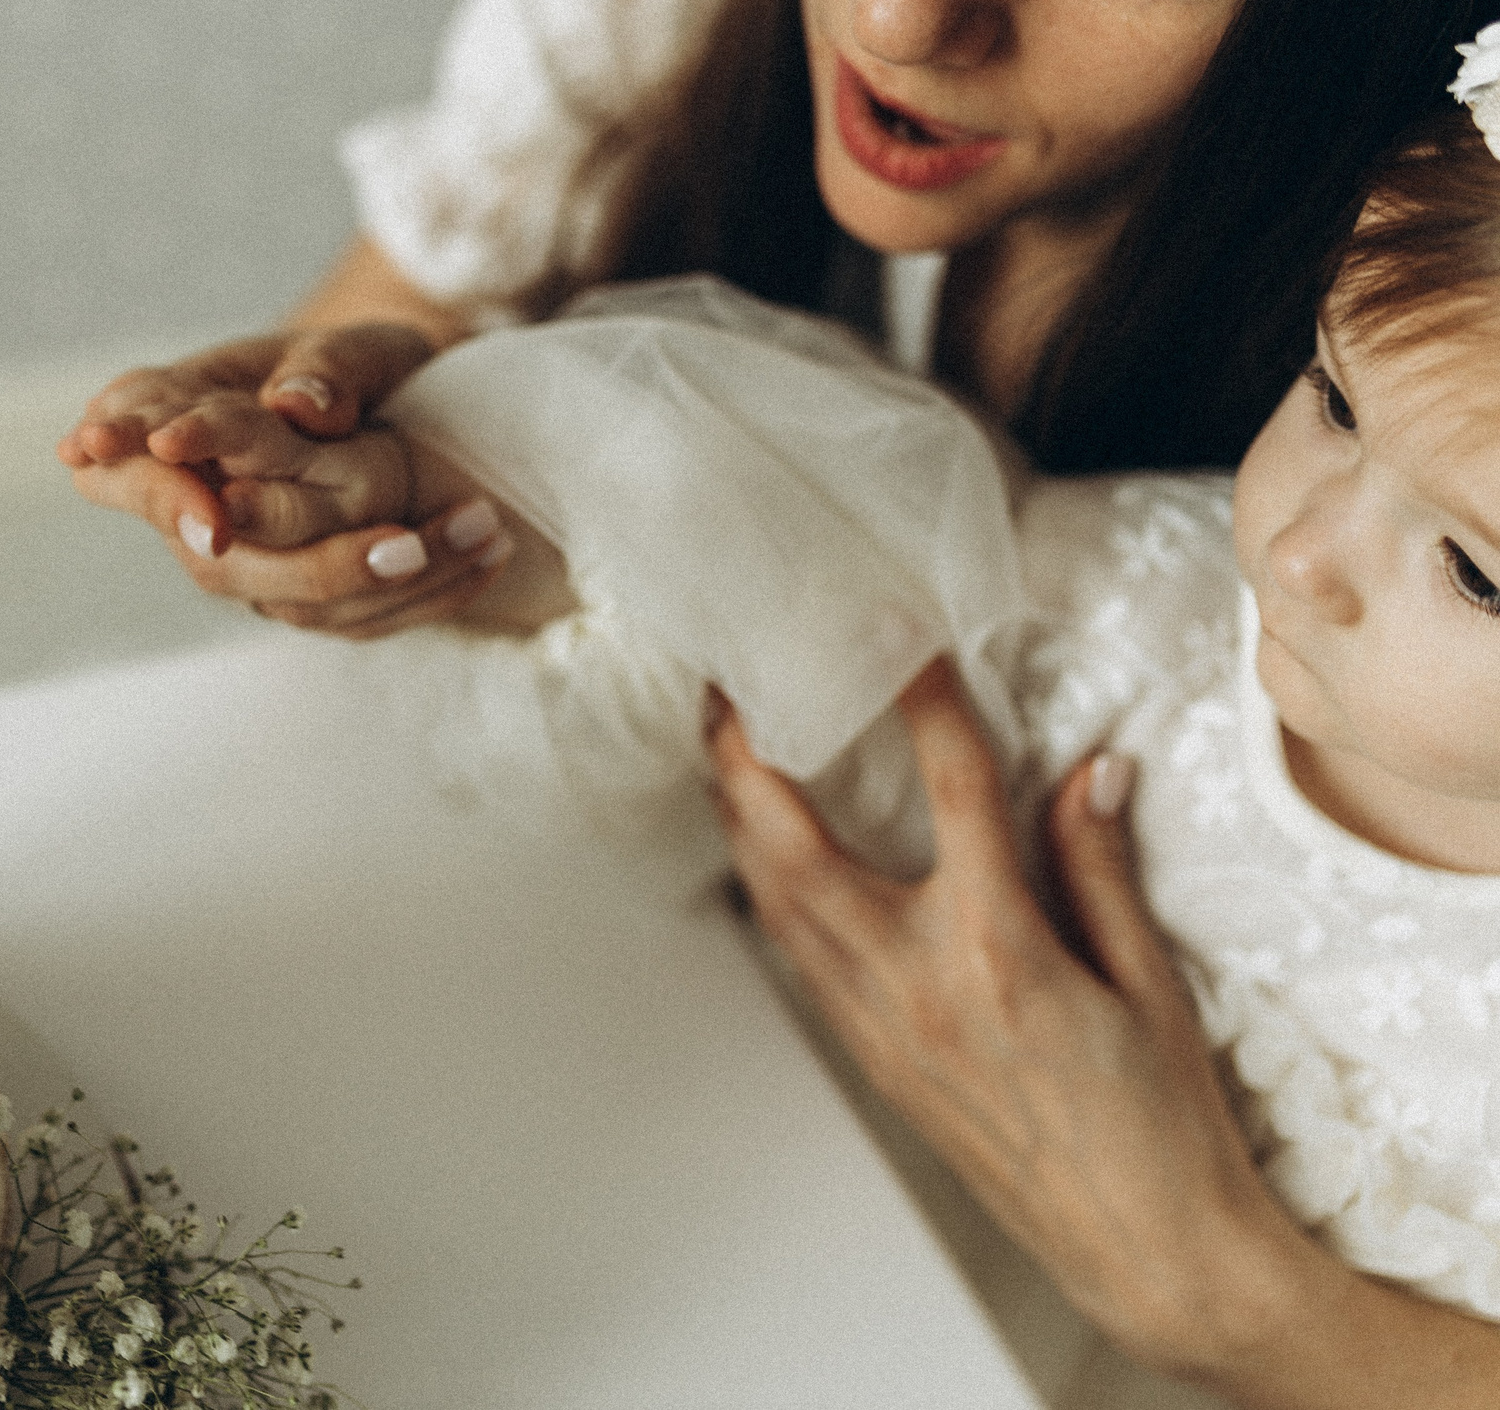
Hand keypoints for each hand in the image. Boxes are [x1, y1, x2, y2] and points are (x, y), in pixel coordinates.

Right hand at [60, 325, 514, 636]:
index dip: (164, 495)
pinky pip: (349, 619)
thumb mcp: (351, 344)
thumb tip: (298, 405)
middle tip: (408, 547)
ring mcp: (246, 561)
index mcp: (177, 428)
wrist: (379, 407)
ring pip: (290, 601)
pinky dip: (428, 594)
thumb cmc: (352, 364)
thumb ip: (325, 367)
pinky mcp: (297, 595)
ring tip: (482, 527)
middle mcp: (199, 504)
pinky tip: (492, 558)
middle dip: (315, 565)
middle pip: (219, 563)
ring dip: (391, 579)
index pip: (132, 473)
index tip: (214, 510)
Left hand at [705, 661, 1319, 1381]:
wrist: (1142, 1246)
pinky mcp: (868, 1056)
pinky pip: (795, 952)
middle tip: (727, 684)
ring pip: (772, 896)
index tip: (906, 640)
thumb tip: (1087, 769)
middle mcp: (914, 979)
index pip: (950, 788)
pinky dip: (768, 888)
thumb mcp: (1149, 981)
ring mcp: (877, 1022)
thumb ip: (1099, 865)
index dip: (925, 701)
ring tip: (725, 748)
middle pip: (794, 839)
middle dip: (747, 753)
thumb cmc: (1161, 1121)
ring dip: (739, 815)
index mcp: (996, 947)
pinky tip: (764, 854)